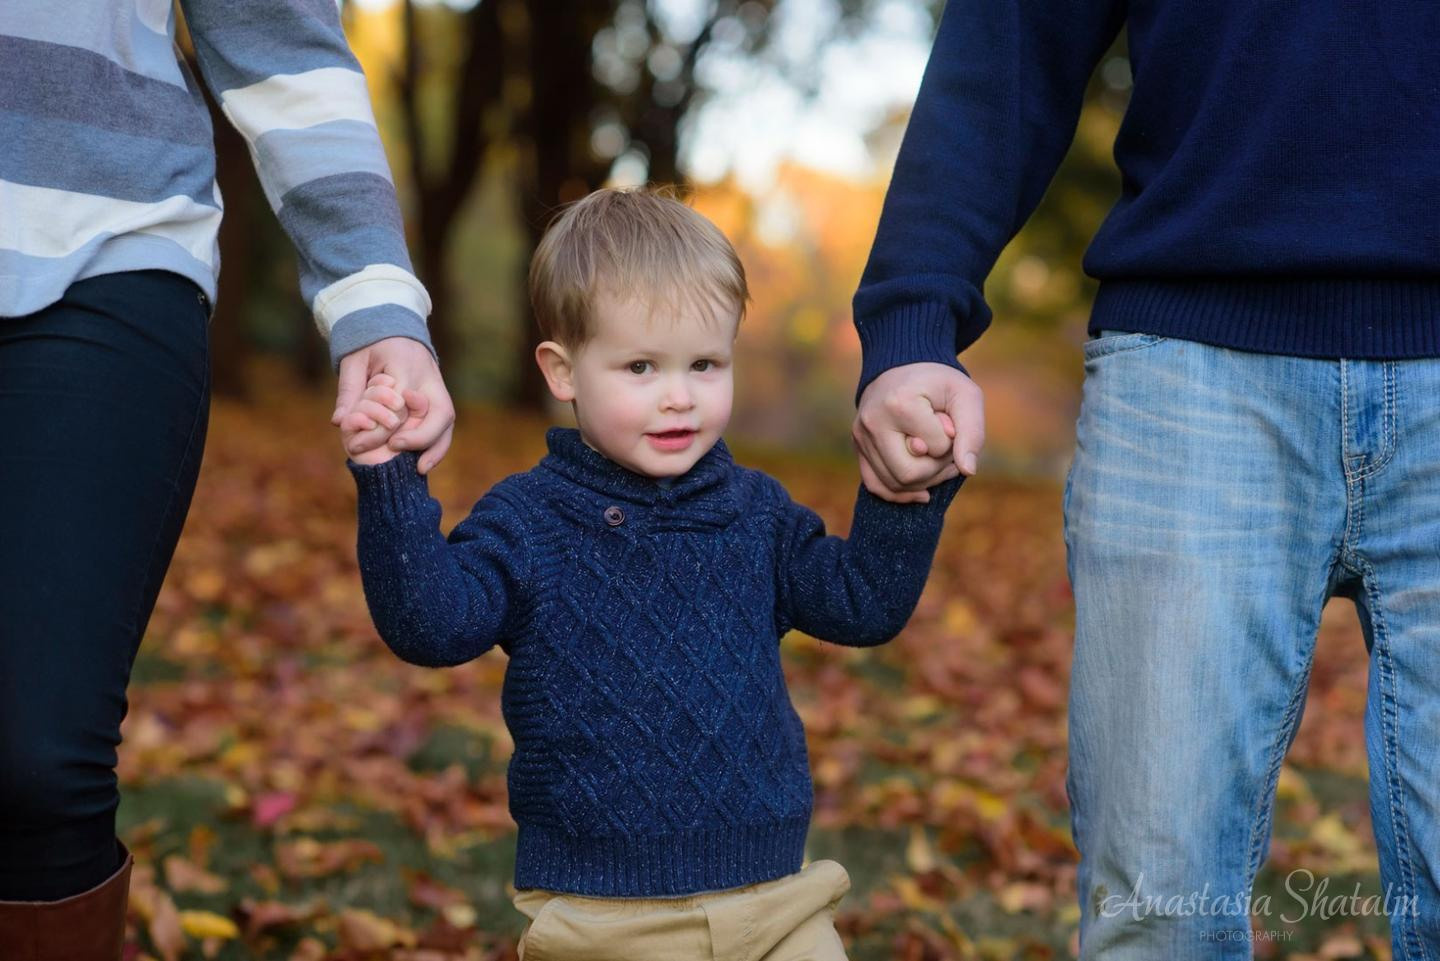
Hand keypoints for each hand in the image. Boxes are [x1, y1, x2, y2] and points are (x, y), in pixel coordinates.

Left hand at [333, 336, 454, 473]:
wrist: (393, 324)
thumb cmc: (370, 343)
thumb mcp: (353, 360)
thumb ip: (349, 391)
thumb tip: (339, 422)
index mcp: (405, 364)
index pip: (398, 403)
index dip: (381, 428)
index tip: (359, 444)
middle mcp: (428, 376)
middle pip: (435, 412)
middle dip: (418, 437)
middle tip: (394, 449)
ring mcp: (438, 385)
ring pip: (446, 419)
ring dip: (435, 446)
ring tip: (420, 469)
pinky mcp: (439, 395)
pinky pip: (445, 422)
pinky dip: (438, 443)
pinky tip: (425, 463)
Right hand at [853, 361, 982, 503]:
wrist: (903, 367)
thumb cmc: (938, 382)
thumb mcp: (965, 396)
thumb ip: (972, 432)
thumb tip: (967, 471)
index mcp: (899, 404)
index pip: (935, 448)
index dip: (951, 441)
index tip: (949, 422)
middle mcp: (872, 422)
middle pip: (909, 474)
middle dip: (936, 469)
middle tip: (945, 449)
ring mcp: (861, 436)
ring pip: (894, 484)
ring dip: (924, 480)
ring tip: (935, 458)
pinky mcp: (858, 447)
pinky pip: (875, 486)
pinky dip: (900, 493)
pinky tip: (921, 491)